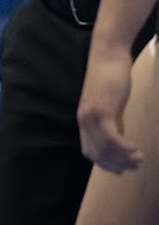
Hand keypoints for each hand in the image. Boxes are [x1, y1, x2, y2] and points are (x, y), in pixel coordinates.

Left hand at [77, 41, 142, 172]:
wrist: (108, 55)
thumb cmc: (111, 77)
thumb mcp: (111, 104)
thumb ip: (114, 122)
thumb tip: (120, 139)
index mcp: (84, 120)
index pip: (90, 151)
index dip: (106, 164)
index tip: (122, 169)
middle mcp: (84, 120)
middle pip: (96, 154)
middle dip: (116, 164)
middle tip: (135, 167)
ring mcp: (91, 116)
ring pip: (105, 148)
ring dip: (123, 158)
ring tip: (139, 160)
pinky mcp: (102, 110)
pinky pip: (111, 138)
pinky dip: (124, 148)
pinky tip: (136, 150)